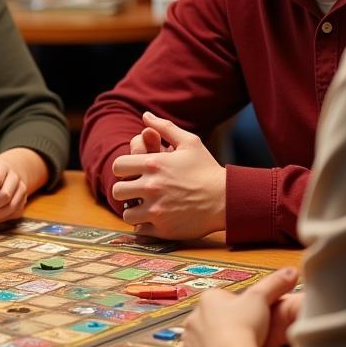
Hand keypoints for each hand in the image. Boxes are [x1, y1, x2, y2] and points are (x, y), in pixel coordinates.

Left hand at [111, 111, 225, 239]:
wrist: (229, 199)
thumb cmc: (207, 169)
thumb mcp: (189, 142)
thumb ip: (164, 127)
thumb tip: (145, 115)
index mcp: (153, 164)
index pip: (118, 166)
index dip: (123, 170)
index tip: (132, 174)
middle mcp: (151, 186)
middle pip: (117, 191)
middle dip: (125, 191)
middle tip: (136, 192)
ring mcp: (157, 210)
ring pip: (127, 213)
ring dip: (134, 211)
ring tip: (145, 207)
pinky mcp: (164, 229)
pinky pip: (140, 231)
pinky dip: (145, 227)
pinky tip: (155, 220)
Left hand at [183, 268, 299, 346]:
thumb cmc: (245, 326)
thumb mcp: (261, 300)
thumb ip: (274, 284)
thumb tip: (292, 270)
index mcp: (208, 300)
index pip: (223, 300)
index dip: (240, 309)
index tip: (252, 320)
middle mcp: (193, 319)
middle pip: (212, 321)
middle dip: (226, 328)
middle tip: (247, 340)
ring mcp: (188, 343)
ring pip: (203, 343)